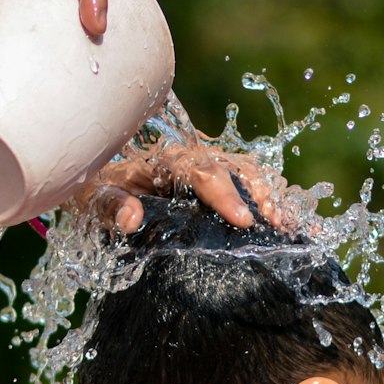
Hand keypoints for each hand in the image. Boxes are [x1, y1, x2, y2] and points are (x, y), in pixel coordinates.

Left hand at [80, 143, 287, 233]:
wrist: (91, 178)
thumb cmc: (92, 190)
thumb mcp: (91, 200)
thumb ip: (110, 207)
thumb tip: (132, 218)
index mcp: (163, 160)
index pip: (200, 170)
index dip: (224, 194)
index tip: (243, 220)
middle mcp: (189, 159)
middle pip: (233, 167)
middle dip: (258, 194)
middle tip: (276, 223)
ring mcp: (204, 169)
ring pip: (246, 171)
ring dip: (270, 195)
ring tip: (289, 224)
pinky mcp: (212, 184)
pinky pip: (248, 184)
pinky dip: (271, 199)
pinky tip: (292, 223)